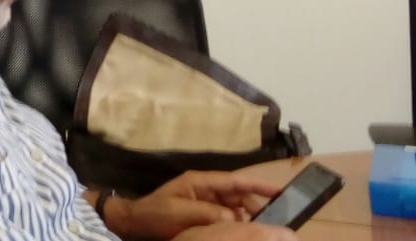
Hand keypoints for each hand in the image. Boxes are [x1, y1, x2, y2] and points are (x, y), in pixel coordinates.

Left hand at [104, 171, 280, 239]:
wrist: (136, 223)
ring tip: (259, 229)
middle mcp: (206, 189)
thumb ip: (206, 212)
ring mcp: (205, 202)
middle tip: (272, 220)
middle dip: (255, 205)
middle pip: (239, 195)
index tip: (279, 190)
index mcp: (200, 182)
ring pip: (235, 207)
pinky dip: (236, 224)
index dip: (257, 185)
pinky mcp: (204, 215)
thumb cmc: (154, 213)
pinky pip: (226, 217)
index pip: (235, 181)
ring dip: (247, 217)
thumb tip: (233, 216)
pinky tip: (242, 232)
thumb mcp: (178, 211)